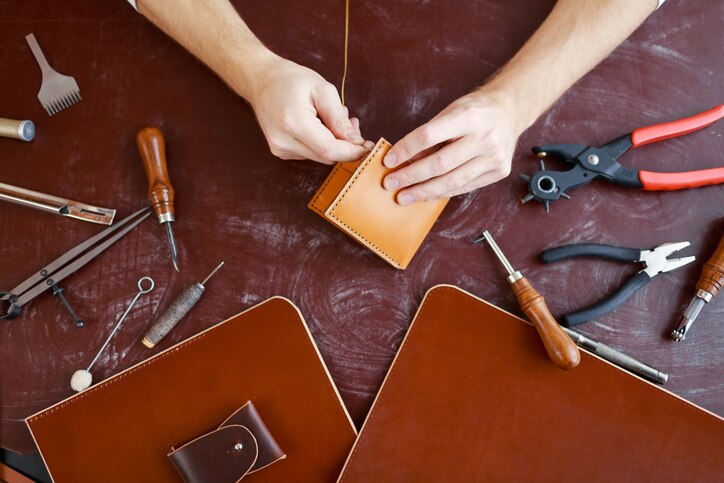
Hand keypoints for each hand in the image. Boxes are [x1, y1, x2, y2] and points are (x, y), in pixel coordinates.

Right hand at [245, 55, 369, 163]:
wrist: (260, 80)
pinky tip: (320, 125)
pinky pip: (310, 153)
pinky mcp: (280, 151)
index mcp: (294, 123)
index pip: (330, 150)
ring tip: (334, 117)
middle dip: (346, 145)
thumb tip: (355, 142)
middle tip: (353, 123)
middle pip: (326, 156)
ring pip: (320, 157)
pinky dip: (321, 143)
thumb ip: (339, 118)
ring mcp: (279, 148)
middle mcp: (283, 141)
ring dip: (334, 143)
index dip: (352, 152)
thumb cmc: (290, 79)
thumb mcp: (322, 90)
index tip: (368, 145)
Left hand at [382, 90, 519, 203]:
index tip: (388, 161)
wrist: (510, 111)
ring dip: (423, 191)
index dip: (405, 150)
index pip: (429, 135)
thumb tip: (404, 160)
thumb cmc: (475, 111)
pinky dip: (442, 192)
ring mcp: (494, 157)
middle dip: (411, 176)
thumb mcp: (451, 111)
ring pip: (452, 181)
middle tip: (390, 184)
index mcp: (469, 116)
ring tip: (404, 197)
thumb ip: (430, 135)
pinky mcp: (498, 171)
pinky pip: (464, 187)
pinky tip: (426, 195)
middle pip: (439, 164)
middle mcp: (484, 138)